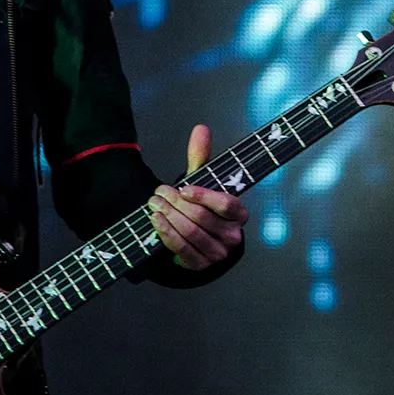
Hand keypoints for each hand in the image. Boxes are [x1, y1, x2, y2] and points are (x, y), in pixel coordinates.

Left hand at [148, 123, 248, 270]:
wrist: (192, 237)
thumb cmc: (200, 206)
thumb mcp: (201, 182)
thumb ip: (201, 157)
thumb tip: (201, 129)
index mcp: (239, 214)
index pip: (226, 204)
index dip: (204, 196)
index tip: (184, 188)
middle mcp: (233, 236)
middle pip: (203, 218)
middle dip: (177, 203)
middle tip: (159, 192)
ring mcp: (218, 254)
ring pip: (191, 233)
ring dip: (169, 216)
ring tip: (154, 203)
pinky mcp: (201, 265)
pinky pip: (182, 249)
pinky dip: (167, 233)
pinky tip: (156, 220)